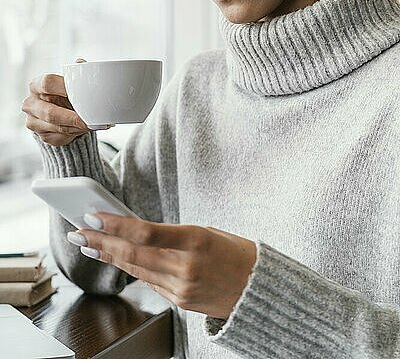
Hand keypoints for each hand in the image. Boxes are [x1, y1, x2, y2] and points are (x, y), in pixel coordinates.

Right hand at [21, 58, 89, 145]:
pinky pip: (61, 137)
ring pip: (58, 128)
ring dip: (77, 127)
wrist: (62, 113)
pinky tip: (86, 129)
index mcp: (36, 85)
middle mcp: (30, 104)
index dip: (63, 87)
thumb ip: (76, 71)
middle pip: (50, 112)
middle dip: (72, 118)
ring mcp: (34, 122)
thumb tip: (82, 64)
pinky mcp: (42, 136)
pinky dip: (76, 134)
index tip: (79, 93)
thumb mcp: (71, 81)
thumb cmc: (67, 94)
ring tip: (93, 124)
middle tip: (89, 120)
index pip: (47, 83)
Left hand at [68, 214, 256, 319]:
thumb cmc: (235, 252)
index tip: (95, 216)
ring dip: (109, 256)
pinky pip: (149, 282)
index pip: (146, 233)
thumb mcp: (206, 232)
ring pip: (135, 269)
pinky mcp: (179, 302)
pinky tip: (114, 259)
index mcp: (196, 241)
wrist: (258, 288)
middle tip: (79, 231)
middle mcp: (186, 267)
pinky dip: (130, 268)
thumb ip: (171, 234)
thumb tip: (136, 231)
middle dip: (101, 242)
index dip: (116, 226)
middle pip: (133, 254)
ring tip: (88, 244)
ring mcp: (181, 288)